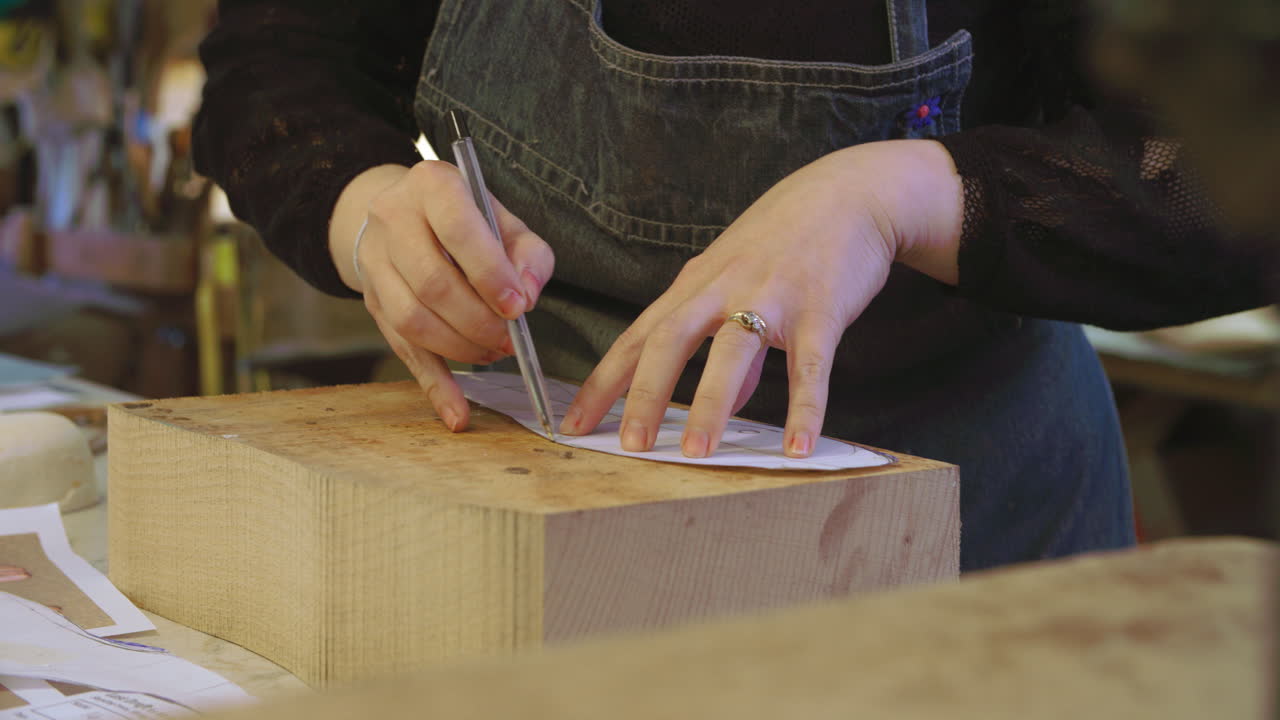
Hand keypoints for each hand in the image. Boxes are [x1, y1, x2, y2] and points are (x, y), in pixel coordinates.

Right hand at [329, 161, 554, 430]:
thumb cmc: (469, 219)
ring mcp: (374, 263)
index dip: (489, 274)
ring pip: (413, 320)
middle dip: (478, 321)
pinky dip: (434, 386)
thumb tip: (526, 296)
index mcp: (431, 185)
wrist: (404, 212)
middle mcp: (392, 219)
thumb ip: (528, 255)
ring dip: (460, 348)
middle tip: (509, 340)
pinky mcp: (372, 303)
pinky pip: (402, 351)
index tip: (518, 308)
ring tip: (494, 353)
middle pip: (431, 283)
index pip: (457, 231)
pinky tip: (457, 414)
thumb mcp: (506, 221)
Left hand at [559, 140, 962, 457]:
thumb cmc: (788, 237)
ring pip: (732, 353)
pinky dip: (804, 409)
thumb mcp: (739, 278)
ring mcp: (771, 296)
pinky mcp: (820, 308)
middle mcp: (724, 288)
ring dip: (711, 405)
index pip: (637, 337)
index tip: (573, 425)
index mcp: (696, 284)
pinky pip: (809, 367)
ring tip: (696, 453)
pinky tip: (797, 447)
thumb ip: (726, 337)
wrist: (851, 192)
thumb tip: (728, 399)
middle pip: (671, 341)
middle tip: (629, 446)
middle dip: (645, 394)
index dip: (603, 382)